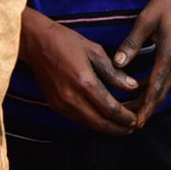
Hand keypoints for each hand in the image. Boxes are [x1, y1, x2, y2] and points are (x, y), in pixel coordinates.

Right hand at [20, 13, 138, 134]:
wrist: (35, 41)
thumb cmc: (65, 41)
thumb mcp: (94, 50)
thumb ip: (113, 72)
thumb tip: (132, 86)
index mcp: (84, 81)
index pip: (109, 108)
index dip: (124, 117)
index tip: (135, 118)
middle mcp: (72, 97)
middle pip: (99, 123)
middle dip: (118, 128)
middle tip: (131, 128)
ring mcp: (61, 103)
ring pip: (88, 124)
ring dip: (106, 128)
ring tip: (120, 127)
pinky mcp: (54, 104)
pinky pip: (77, 120)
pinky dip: (92, 123)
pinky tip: (102, 120)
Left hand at [114, 0, 170, 126]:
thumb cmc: (167, 3)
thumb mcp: (145, 21)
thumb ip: (132, 43)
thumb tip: (118, 64)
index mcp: (169, 55)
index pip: (155, 88)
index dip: (145, 107)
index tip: (137, 122)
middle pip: (161, 92)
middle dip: (147, 108)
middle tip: (131, 124)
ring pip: (164, 86)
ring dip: (151, 99)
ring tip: (135, 111)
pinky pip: (165, 76)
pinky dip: (155, 87)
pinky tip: (143, 89)